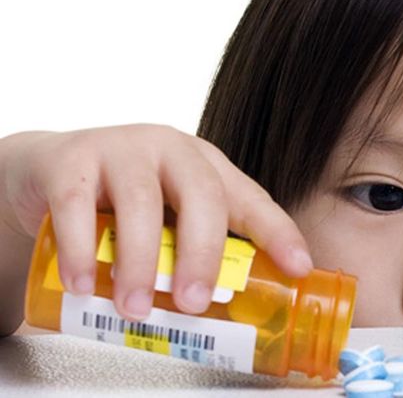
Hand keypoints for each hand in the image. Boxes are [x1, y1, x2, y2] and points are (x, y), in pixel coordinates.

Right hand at [1, 124, 311, 320]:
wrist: (44, 174)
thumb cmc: (120, 204)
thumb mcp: (167, 221)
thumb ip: (191, 253)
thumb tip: (224, 315)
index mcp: (205, 167)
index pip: (250, 199)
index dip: (277, 233)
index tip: (298, 268)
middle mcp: (170, 150)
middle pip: (202, 195)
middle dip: (204, 253)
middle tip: (196, 302)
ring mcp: (120, 148)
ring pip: (141, 203)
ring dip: (139, 263)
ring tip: (135, 308)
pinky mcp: (69, 161)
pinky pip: (77, 206)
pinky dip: (81, 250)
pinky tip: (83, 284)